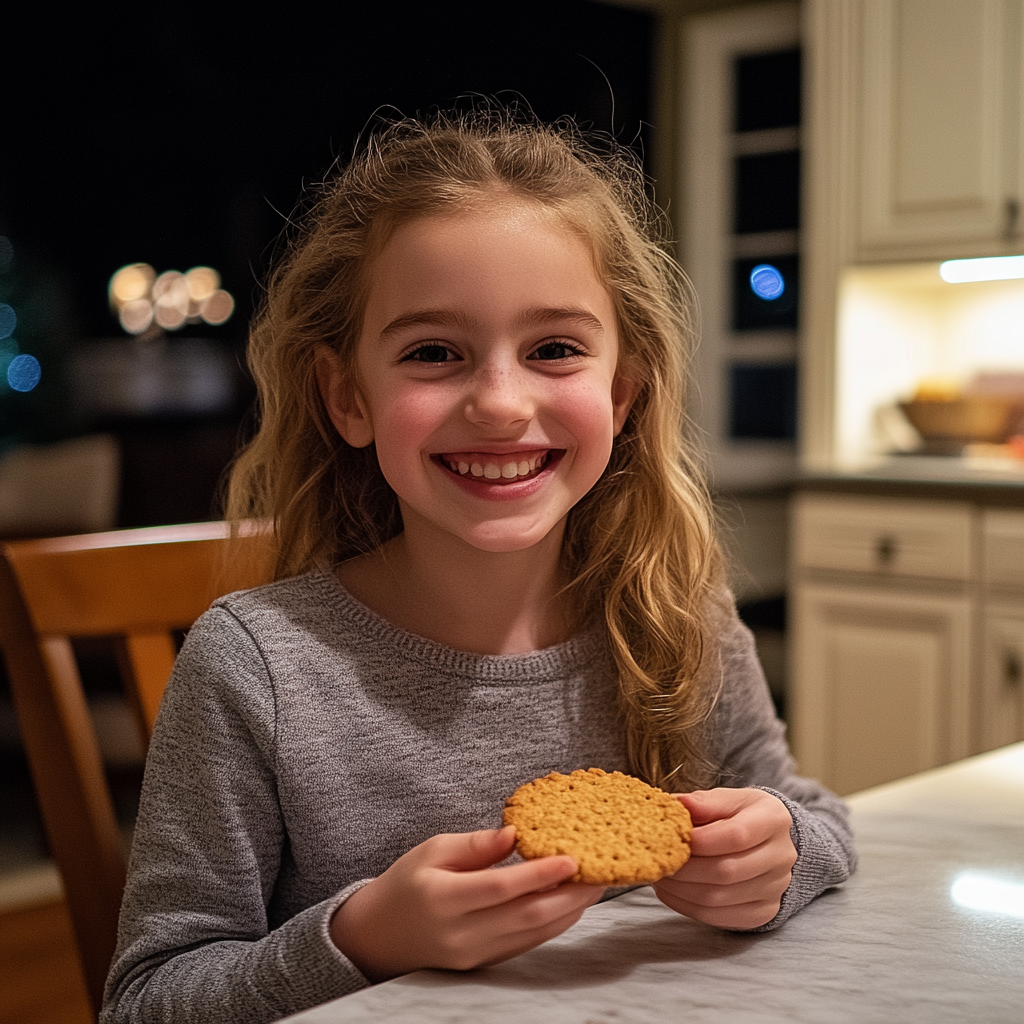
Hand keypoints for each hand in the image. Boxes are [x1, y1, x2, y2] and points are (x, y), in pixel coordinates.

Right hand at [329, 826, 604, 980]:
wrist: (378, 936)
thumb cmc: (407, 883)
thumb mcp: (432, 850)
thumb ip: (475, 844)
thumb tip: (515, 833)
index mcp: (443, 898)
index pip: (500, 887)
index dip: (539, 873)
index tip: (572, 857)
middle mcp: (460, 933)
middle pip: (526, 915)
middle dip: (569, 894)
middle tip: (600, 872)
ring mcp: (473, 955)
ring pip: (532, 934)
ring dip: (568, 910)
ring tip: (594, 885)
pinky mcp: (483, 964)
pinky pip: (526, 944)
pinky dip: (552, 924)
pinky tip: (569, 904)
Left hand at [653, 788, 795, 929]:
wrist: (770, 842)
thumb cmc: (743, 815)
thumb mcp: (730, 798)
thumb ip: (706, 802)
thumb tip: (679, 804)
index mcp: (774, 819)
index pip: (736, 835)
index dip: (700, 840)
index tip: (672, 838)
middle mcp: (781, 856)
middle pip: (727, 871)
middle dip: (685, 869)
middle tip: (658, 861)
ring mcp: (775, 888)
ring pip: (719, 898)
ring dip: (681, 890)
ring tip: (660, 876)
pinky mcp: (763, 912)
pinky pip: (720, 917)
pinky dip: (687, 907)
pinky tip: (671, 892)